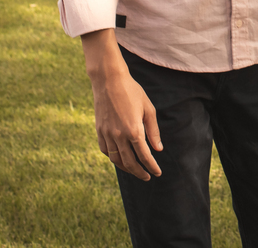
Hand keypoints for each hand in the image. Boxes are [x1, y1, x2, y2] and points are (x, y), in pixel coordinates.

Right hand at [82, 30, 162, 180]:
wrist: (109, 80)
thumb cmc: (132, 92)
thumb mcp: (148, 109)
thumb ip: (153, 131)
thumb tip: (158, 149)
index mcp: (134, 130)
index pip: (144, 156)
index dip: (152, 167)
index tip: (157, 173)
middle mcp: (119, 135)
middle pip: (130, 162)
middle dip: (139, 172)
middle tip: (147, 177)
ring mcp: (107, 134)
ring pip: (116, 159)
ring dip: (126, 168)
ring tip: (134, 170)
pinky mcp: (99, 130)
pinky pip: (106, 150)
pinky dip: (113, 157)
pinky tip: (119, 158)